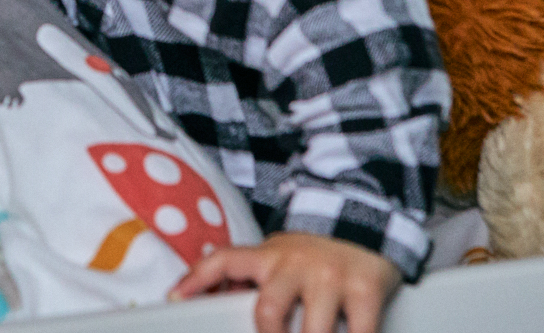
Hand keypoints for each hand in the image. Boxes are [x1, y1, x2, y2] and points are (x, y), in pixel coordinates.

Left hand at [171, 232, 401, 332]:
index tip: (175, 299)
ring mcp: (331, 278)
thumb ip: (255, 279)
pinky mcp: (365, 289)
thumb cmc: (316, 253)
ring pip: (313, 332)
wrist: (368, 221)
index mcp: (269, 255)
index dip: (196, 279)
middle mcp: (297, 264)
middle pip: (269, 312)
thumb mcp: (280, 257)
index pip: (224, 262)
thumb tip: (219, 301)